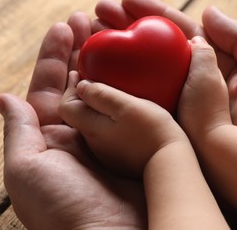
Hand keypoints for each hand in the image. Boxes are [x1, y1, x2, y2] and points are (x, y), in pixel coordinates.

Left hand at [0, 13, 145, 228]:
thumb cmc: (62, 209)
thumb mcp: (26, 170)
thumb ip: (19, 131)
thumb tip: (4, 98)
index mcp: (50, 138)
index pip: (49, 87)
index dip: (55, 56)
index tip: (64, 27)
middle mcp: (79, 133)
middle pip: (79, 82)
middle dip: (82, 50)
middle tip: (89, 19)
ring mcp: (108, 135)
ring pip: (105, 89)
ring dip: (106, 60)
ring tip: (108, 31)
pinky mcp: (133, 141)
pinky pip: (129, 105)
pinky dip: (130, 82)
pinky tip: (133, 62)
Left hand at [59, 71, 187, 177]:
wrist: (170, 163)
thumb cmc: (151, 132)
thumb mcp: (126, 108)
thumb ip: (100, 96)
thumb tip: (81, 85)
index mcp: (91, 129)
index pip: (66, 106)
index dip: (70, 88)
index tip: (80, 72)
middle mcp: (93, 143)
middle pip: (78, 114)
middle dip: (82, 94)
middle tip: (93, 76)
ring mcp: (106, 152)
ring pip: (93, 123)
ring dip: (96, 106)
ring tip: (109, 89)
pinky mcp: (119, 157)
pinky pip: (107, 132)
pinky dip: (109, 118)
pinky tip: (124, 111)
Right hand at [94, 0, 236, 152]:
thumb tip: (208, 11)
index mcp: (214, 61)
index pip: (177, 29)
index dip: (152, 14)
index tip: (125, 0)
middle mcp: (192, 78)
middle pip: (152, 47)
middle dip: (125, 27)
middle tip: (97, 13)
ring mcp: (179, 100)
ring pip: (142, 70)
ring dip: (116, 52)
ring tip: (89, 33)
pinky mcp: (171, 121)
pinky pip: (143, 99)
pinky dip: (121, 84)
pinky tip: (98, 70)